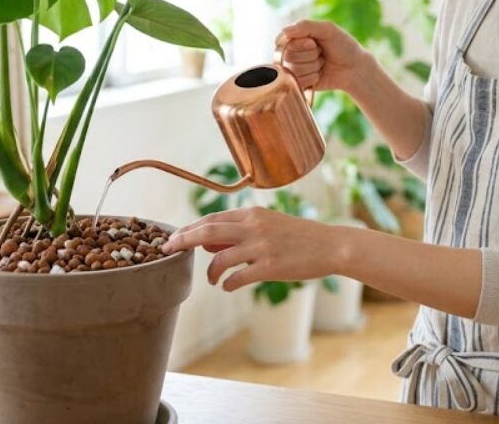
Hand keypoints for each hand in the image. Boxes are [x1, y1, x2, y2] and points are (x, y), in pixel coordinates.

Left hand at [161, 207, 344, 291]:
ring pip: (220, 257)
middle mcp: (254, 226)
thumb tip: (207, 242)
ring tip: (212, 279)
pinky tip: (228, 285)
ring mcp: (261, 246)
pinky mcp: (270, 266)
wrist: (331, 246)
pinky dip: (228, 283)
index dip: (189, 229)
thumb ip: (239, 231)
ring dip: (210, 271)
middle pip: (207, 230)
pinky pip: (238, 277)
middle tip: (168, 250)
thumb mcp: (269, 224)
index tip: (173, 238)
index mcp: (252, 213)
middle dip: (183, 240)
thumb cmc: (299, 237)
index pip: (211, 218)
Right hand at [275, 19, 367, 93]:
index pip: (282, 41)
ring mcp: (295, 69)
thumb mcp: (327, 29)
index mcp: (296, 37)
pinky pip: (298, 82)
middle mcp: (292, 52)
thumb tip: (284, 31)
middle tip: (322, 53)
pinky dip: (312, 78)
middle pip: (288, 56)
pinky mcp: (300, 83)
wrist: (355, 68)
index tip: (314, 43)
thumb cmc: (343, 46)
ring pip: (294, 70)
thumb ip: (306, 26)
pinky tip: (320, 74)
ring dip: (313, 66)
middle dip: (310, 55)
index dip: (299, 43)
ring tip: (323, 63)